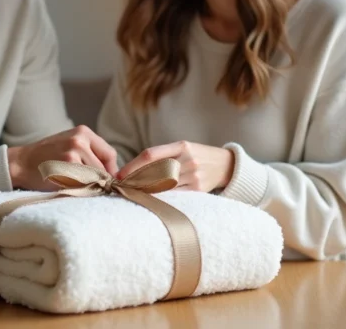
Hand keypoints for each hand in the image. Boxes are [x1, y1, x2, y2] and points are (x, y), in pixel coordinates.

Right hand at [7, 126, 118, 190]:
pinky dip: (80, 190)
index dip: (110, 170)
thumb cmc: (46, 157)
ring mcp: (73, 152)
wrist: (20, 163)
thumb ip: (89, 153)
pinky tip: (66, 186)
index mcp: (83, 132)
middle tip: (88, 187)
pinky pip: (83, 184)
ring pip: (95, 177)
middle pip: (104, 167)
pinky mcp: (66, 167)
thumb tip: (113, 175)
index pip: (110, 154)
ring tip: (73, 185)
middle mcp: (80, 139)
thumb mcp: (69, 144)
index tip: (104, 181)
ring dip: (89, 186)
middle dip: (99, 180)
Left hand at [117, 141, 234, 192]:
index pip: (151, 155)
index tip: (119, 175)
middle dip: (136, 181)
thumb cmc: (197, 155)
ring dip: (145, 192)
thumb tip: (133, 169)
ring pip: (162, 186)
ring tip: (132, 194)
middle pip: (154, 173)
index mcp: (182, 145)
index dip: (132, 166)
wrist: (225, 165)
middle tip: (121, 187)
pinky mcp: (198, 190)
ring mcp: (194, 176)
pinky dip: (161, 198)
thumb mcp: (183, 148)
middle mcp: (188, 159)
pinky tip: (151, 200)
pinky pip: (174, 196)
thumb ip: (163, 155)